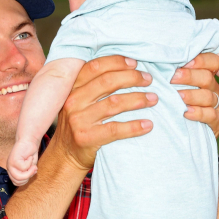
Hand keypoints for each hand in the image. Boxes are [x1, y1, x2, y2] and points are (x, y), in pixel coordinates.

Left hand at [7, 139, 38, 185]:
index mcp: (12, 171)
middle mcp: (10, 168)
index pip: (17, 183)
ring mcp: (10, 164)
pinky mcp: (13, 160)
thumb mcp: (30, 167)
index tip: (33, 171)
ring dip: (29, 172)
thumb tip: (28, 178)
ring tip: (33, 165)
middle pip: (18, 182)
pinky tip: (29, 157)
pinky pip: (23, 168)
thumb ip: (27, 174)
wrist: (29, 141)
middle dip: (28, 176)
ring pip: (19, 177)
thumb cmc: (29, 153)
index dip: (26, 179)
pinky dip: (29, 163)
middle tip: (34, 168)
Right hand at [48, 55, 157, 171]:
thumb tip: (128, 69)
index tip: (135, 63)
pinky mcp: (87, 138)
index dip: (117, 62)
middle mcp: (74, 101)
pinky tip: (148, 125)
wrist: (65, 156)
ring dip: (138, 99)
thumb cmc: (79, 125)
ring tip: (153, 99)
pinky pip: (116, 129)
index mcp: (72, 88)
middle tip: (148, 80)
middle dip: (132, 78)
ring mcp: (79, 120)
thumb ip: (93, 86)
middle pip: (107, 81)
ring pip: (114, 103)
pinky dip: (135, 126)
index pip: (95, 67)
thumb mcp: (78, 101)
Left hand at [171, 53, 218, 137]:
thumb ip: (172, 77)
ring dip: (192, 95)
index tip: (183, 63)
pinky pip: (212, 115)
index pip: (212, 61)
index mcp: (207, 76)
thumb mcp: (173, 90)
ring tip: (178, 96)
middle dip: (189, 76)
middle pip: (207, 78)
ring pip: (209, 96)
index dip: (201, 60)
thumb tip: (157, 64)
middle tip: (173, 78)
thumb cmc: (175, 107)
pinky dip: (199, 114)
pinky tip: (187, 113)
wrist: (184, 135)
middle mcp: (215, 89)